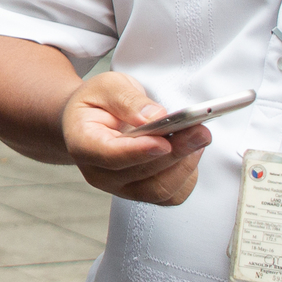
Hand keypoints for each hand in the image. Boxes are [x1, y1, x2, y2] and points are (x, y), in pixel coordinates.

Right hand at [57, 71, 211, 204]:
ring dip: (185, 164)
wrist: (92, 122)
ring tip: (198, 136)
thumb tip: (155, 117)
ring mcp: (121, 188)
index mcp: (83, 144)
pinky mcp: (142, 193)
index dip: (138, 152)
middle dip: (175, 152)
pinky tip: (191, 151)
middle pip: (141, 173)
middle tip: (199, 130)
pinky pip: (172, 195)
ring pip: (160, 189)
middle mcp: (100, 174)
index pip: (110, 156)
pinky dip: (187, 175)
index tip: (163, 142)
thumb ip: (128, 100)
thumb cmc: (98, 104)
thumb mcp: (107, 86)